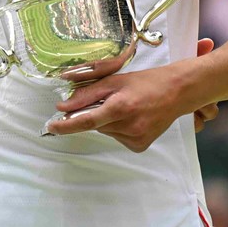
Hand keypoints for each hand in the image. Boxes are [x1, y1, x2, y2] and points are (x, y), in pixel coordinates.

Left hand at [46, 38, 219, 150]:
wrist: (177, 92)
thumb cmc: (145, 83)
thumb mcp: (114, 80)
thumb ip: (86, 94)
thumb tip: (63, 106)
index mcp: (120, 107)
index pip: (86, 121)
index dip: (65, 125)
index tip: (51, 126)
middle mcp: (128, 126)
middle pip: (95, 124)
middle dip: (95, 113)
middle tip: (111, 99)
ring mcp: (136, 138)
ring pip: (106, 131)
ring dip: (108, 120)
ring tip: (127, 106)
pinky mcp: (140, 146)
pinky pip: (117, 137)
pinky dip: (119, 127)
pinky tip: (133, 117)